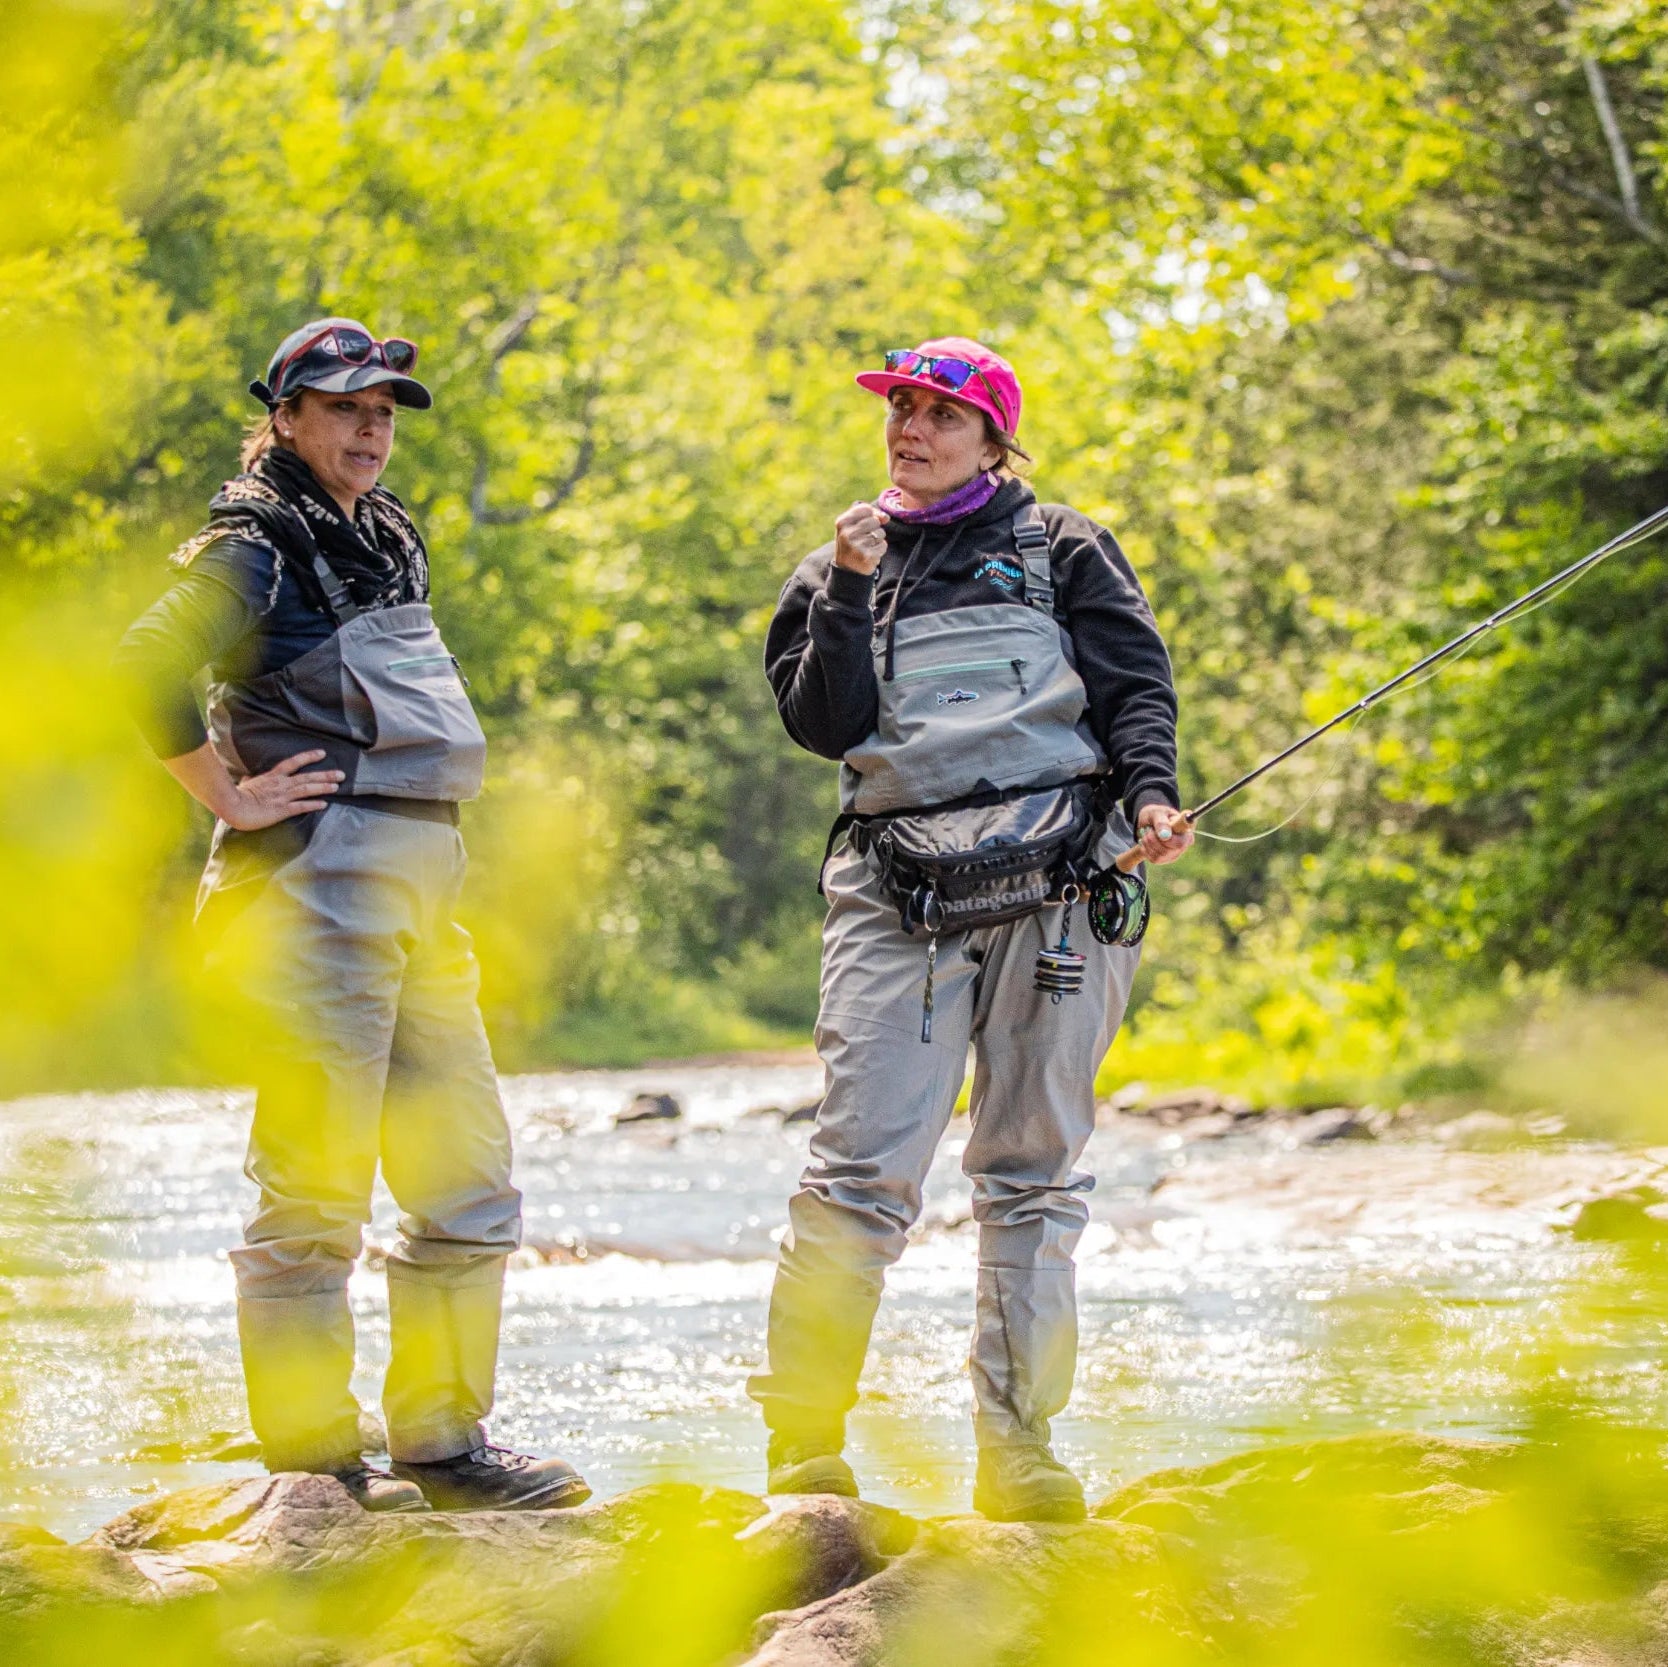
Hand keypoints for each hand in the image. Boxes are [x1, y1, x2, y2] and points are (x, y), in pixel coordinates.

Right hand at [224, 749, 343, 830]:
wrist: (232, 807)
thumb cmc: (236, 797)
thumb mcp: (245, 785)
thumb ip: (251, 781)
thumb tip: (249, 778)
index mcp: (272, 777)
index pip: (293, 762)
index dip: (308, 757)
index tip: (322, 753)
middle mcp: (280, 784)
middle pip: (307, 776)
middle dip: (325, 775)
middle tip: (341, 774)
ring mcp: (282, 797)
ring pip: (307, 789)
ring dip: (323, 787)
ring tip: (336, 786)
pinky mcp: (282, 810)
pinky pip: (301, 806)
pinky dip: (313, 804)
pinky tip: (324, 804)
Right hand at [833, 501, 890, 574]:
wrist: (846, 568)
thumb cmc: (853, 541)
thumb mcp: (854, 525)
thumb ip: (871, 515)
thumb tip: (886, 517)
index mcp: (842, 522)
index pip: (866, 509)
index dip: (870, 515)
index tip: (864, 524)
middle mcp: (847, 534)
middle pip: (875, 521)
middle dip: (874, 529)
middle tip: (863, 539)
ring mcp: (856, 546)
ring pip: (880, 533)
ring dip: (877, 540)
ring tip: (866, 547)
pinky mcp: (866, 557)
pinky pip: (883, 545)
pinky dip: (880, 550)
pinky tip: (870, 554)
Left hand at [1136, 802, 1193, 864]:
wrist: (1148, 821)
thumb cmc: (1156, 814)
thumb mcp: (1157, 813)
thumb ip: (1161, 822)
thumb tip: (1165, 835)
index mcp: (1186, 831)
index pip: (1181, 842)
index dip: (1168, 839)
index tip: (1158, 831)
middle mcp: (1184, 844)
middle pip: (1168, 851)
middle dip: (1153, 840)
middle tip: (1149, 830)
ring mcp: (1175, 853)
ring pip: (1159, 856)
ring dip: (1148, 844)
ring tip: (1148, 833)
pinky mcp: (1165, 859)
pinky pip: (1154, 859)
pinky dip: (1146, 849)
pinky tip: (1147, 841)